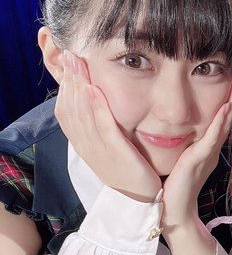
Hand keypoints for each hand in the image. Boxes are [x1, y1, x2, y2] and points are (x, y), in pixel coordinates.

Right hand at [55, 50, 160, 201]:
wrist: (143, 200)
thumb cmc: (131, 171)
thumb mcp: (111, 147)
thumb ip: (103, 127)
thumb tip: (97, 102)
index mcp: (84, 145)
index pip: (66, 112)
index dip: (65, 88)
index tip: (68, 65)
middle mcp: (87, 147)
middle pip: (71, 108)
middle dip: (70, 80)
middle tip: (69, 54)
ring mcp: (99, 152)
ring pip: (83, 115)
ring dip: (79, 87)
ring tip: (77, 64)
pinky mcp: (117, 155)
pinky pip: (104, 128)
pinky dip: (97, 108)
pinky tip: (95, 90)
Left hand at [160, 80, 231, 235]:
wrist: (174, 210)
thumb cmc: (175, 188)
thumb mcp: (181, 162)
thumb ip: (185, 148)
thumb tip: (181, 133)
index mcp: (207, 151)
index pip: (220, 124)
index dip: (228, 105)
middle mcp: (211, 151)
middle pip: (226, 121)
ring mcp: (207, 155)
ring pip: (223, 126)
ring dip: (231, 105)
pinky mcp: (200, 159)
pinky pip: (212, 138)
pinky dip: (219, 122)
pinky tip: (225, 108)